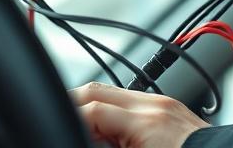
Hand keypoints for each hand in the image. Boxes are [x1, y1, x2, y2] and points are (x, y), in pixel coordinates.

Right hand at [71, 82, 209, 147]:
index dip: (70, 118)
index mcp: (147, 121)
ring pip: (114, 93)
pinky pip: (133, 102)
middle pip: (99, 90)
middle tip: (61, 121)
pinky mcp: (171, 109)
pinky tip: (109, 135)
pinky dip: (114, 114)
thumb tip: (85, 137)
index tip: (61, 129)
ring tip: (84, 131)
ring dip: (93, 109)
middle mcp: (156, 105)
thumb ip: (106, 146)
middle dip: (74, 105)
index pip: (93, 108)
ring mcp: (165, 104)